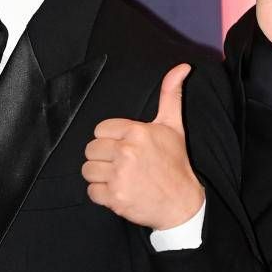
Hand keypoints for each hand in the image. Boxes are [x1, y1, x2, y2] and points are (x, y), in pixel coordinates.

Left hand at [82, 63, 204, 230]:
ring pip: (87, 170)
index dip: (110, 140)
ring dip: (100, 176)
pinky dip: (102, 194)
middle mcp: (126, 152)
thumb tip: (182, 67)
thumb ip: (170, 94)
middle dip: (103, 158)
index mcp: (136, 132)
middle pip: (91, 149)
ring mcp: (119, 175)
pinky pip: (91, 191)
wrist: (183, 205)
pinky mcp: (115, 197)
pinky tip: (118, 191)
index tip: (124, 148)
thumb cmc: (175, 164)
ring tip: (119, 177)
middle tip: (121, 164)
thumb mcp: (173, 126)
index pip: (99, 130)